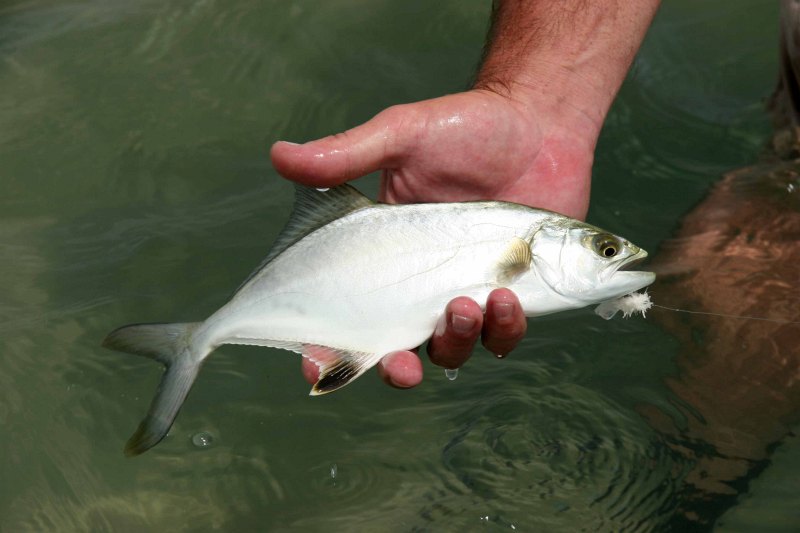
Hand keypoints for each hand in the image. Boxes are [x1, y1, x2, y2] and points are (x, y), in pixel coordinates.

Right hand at [273, 89, 595, 388]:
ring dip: (453, 342)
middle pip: (397, 348)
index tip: (315, 364)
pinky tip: (505, 298)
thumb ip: (347, 153)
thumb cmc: (465, 127)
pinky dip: (503, 329)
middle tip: (402, 364)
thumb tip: (279, 155)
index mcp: (382, 254)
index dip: (325, 347)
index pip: (345, 312)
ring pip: (450, 349)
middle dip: (396, 369)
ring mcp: (467, 291)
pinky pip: (503, 335)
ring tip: (464, 305)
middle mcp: (421, 283)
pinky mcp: (513, 295)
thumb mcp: (402, 136)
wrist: (538, 124)